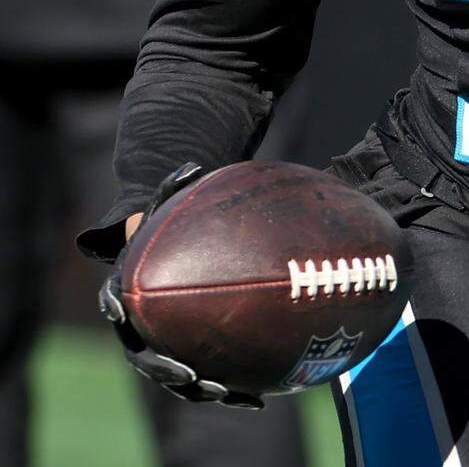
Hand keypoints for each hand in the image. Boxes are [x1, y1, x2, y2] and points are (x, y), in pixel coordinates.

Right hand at [99, 162, 263, 409]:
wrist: (171, 249)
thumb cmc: (169, 223)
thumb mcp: (168, 203)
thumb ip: (174, 186)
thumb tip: (192, 165)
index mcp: (127, 292)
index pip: (117, 308)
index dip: (124, 319)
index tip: (132, 321)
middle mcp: (140, 325)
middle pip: (146, 357)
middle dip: (167, 371)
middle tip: (192, 373)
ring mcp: (163, 343)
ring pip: (176, 376)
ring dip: (200, 388)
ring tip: (227, 391)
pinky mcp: (191, 353)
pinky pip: (206, 376)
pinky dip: (229, 388)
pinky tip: (258, 396)